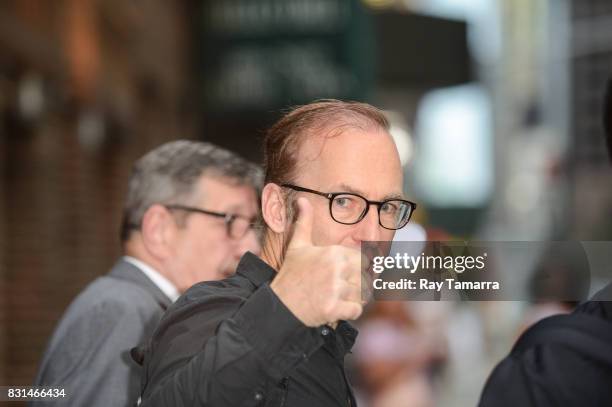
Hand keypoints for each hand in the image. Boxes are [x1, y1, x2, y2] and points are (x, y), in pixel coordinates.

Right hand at [270, 197, 366, 326]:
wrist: (280, 304)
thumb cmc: (291, 274)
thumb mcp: (297, 246)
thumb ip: (304, 222)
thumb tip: (303, 199)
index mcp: (333, 252)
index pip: (363, 260)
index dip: (358, 269)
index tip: (347, 275)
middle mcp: (336, 268)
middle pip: (365, 277)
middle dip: (358, 284)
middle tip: (343, 289)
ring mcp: (335, 289)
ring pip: (362, 294)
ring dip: (354, 298)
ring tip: (339, 298)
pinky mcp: (334, 308)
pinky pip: (356, 310)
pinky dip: (350, 312)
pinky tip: (337, 308)